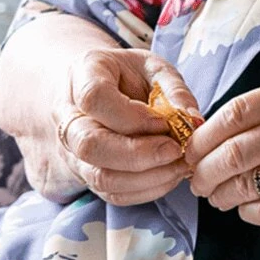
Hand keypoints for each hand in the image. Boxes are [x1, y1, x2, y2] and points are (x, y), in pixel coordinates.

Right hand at [45, 47, 202, 205]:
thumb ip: (173, 89)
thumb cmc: (128, 74)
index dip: (131, 116)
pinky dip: (146, 190)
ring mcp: (72, 150)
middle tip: (176, 150)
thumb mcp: (153, 66)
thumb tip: (191, 120)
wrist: (97, 88)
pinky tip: (170, 175)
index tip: (164, 122)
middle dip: (139, 154)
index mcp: (82, 76)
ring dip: (147, 177)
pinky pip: (112, 193)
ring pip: (100, 176)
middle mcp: (68, 117)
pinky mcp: (87, 175)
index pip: (94, 99)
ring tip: (180, 165)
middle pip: (90, 146)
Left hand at [186, 74, 259, 236]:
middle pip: (236, 150)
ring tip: (219, 198)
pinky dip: (250, 213)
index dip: (204, 136)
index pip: (238, 111)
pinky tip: (253, 208)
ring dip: (222, 195)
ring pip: (247, 183)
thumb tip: (204, 137)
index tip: (191, 151)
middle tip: (197, 182)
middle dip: (205, 171)